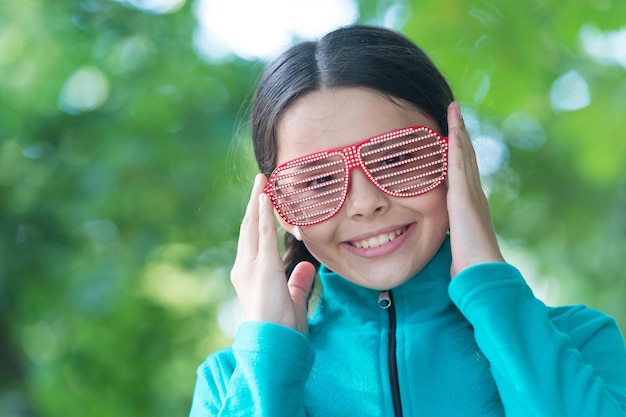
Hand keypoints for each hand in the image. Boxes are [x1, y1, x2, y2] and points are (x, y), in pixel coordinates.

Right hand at [230, 174, 315, 333]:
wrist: (272, 343)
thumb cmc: (282, 328)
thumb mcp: (292, 300)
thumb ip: (298, 282)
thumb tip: (307, 268)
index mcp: (250, 275)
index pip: (254, 240)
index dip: (258, 219)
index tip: (264, 201)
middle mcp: (245, 267)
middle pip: (249, 227)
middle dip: (255, 203)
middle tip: (260, 182)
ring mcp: (251, 266)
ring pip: (253, 225)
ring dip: (258, 201)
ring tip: (262, 181)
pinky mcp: (263, 266)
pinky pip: (263, 234)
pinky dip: (265, 214)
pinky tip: (267, 197)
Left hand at [446, 102, 504, 276]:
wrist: (482, 271)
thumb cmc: (470, 264)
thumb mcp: (458, 243)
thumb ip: (454, 236)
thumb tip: (449, 243)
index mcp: (471, 203)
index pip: (464, 170)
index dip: (460, 150)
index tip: (454, 133)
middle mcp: (474, 194)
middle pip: (468, 155)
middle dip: (461, 132)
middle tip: (456, 111)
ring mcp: (471, 194)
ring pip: (465, 154)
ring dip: (459, 130)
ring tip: (455, 109)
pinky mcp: (463, 198)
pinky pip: (459, 166)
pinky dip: (457, 146)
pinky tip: (453, 130)